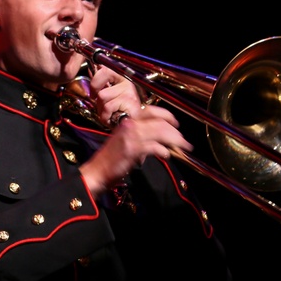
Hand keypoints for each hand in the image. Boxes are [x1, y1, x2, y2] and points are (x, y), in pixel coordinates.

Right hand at [78, 78, 192, 193]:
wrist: (97, 170)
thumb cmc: (111, 158)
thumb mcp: (125, 140)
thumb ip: (140, 135)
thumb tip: (160, 138)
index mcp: (127, 120)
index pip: (151, 111)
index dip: (167, 115)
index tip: (176, 123)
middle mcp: (129, 125)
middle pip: (160, 122)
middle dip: (176, 131)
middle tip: (183, 141)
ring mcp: (131, 136)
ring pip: (161, 132)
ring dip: (174, 141)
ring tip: (181, 148)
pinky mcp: (133, 149)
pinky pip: (155, 146)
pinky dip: (164, 151)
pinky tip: (166, 156)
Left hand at [89, 68, 144, 126]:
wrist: (134, 127)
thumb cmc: (121, 112)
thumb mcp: (109, 95)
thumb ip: (101, 85)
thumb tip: (91, 75)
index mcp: (122, 77)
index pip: (104, 70)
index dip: (95, 83)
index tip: (94, 93)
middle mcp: (128, 82)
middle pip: (100, 88)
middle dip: (98, 102)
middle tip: (105, 108)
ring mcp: (129, 91)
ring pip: (102, 96)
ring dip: (102, 110)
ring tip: (110, 114)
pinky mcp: (130, 101)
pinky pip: (108, 106)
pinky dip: (106, 116)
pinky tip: (113, 118)